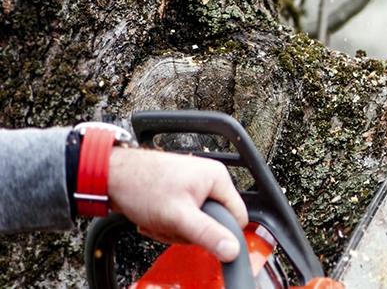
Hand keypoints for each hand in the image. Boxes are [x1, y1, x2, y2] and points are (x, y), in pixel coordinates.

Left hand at [106, 147, 247, 261]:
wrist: (110, 176)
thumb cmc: (141, 185)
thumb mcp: (178, 216)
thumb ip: (208, 234)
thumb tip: (232, 249)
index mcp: (217, 178)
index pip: (237, 217)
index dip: (220, 232)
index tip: (198, 234)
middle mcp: (208, 179)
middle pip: (214, 222)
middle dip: (188, 231)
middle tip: (171, 225)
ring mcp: (193, 186)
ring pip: (195, 223)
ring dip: (174, 229)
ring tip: (158, 220)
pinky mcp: (179, 192)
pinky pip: (183, 218)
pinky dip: (167, 223)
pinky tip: (153, 217)